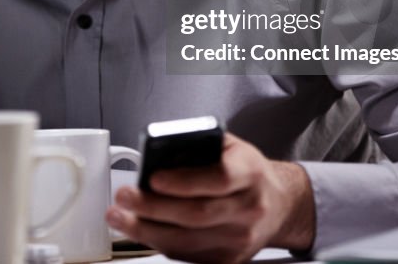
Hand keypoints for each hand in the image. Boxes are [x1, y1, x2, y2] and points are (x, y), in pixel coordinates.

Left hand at [106, 133, 314, 263]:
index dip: (184, 181)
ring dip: (147, 230)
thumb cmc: (247, 171)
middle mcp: (248, 208)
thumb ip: (199, 144)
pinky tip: (142, 231)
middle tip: (124, 197)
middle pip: (197, 214)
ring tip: (120, 217)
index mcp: (249, 173)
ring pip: (188, 240)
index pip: (218, 179)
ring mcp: (240, 238)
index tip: (153, 178)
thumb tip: (158, 150)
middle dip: (153, 207)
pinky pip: (188, 256)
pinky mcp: (229, 259)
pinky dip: (161, 244)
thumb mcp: (229, 146)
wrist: (277, 203)